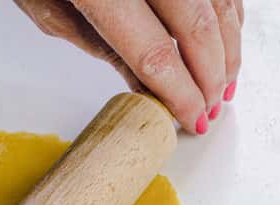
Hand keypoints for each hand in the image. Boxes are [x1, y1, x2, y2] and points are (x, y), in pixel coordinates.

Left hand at [14, 0, 243, 133]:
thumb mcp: (50, 8)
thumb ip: (103, 46)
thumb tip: (149, 88)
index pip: (153, 52)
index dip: (180, 94)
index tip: (191, 119)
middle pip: (195, 28)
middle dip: (210, 78)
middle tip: (209, 109)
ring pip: (218, 5)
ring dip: (227, 50)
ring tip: (222, 85)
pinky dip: (230, 17)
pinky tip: (224, 42)